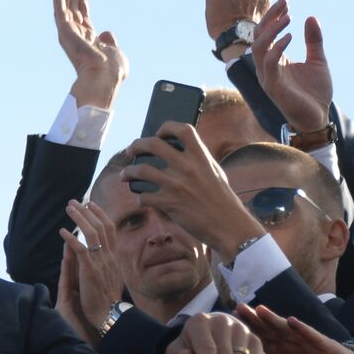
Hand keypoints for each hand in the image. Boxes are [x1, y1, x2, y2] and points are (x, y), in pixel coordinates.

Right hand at [51, 0, 126, 108]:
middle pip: (72, 7)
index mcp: (89, 39)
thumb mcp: (115, 52)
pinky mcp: (65, 33)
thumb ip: (110, 41)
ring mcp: (70, 33)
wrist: (105, 78)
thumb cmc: (112, 71)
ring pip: (65, 6)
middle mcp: (77, 35)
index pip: (84, 14)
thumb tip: (106, 33)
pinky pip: (60, 12)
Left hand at [55, 200, 125, 340]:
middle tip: (74, 201)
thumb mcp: (111, 276)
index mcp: (114, 256)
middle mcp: (110, 256)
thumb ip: (105, 262)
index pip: (110, 229)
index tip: (91, 204)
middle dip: (87, 211)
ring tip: (68, 209)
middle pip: (101, 226)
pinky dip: (72, 239)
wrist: (110, 315)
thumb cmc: (108, 299)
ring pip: (92, 234)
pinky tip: (62, 232)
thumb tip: (101, 251)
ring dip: (79, 219)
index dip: (100, 214)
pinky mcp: (90, 271)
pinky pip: (81, 250)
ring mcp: (101, 262)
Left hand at [120, 122, 262, 258]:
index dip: (166, 128)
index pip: (181, 129)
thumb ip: (197, 159)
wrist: (228, 225)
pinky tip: (143, 200)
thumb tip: (177, 150)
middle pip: (152, 144)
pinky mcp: (169, 203)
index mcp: (201, 156)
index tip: (158, 133)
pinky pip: (144, 197)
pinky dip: (140, 198)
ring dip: (128, 172)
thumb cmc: (221, 198)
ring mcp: (176, 184)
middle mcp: (187, 167)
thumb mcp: (213, 172)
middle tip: (130, 151)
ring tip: (125, 176)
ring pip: (141, 170)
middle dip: (136, 145)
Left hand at [236, 302, 353, 353]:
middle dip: (252, 318)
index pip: (257, 337)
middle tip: (237, 307)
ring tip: (259, 309)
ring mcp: (303, 340)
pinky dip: (300, 328)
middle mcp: (288, 342)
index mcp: (278, 350)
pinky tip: (291, 321)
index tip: (226, 322)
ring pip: (284, 328)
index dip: (244, 330)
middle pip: (267, 328)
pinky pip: (309, 334)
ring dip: (272, 319)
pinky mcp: (319, 342)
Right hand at [252, 0, 332, 134]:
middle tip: (285, 3)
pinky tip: (291, 35)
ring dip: (272, 30)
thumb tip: (310, 18)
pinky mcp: (273, 86)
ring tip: (288, 17)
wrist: (317, 116)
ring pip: (258, 48)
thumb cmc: (315, 92)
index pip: (265, 34)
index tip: (287, 2)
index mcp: (274, 60)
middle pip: (258, 37)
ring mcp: (267, 77)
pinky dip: (278, 47)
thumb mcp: (318, 60)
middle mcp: (266, 67)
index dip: (274, 17)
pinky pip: (269, 63)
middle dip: (269, 18)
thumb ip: (313, 41)